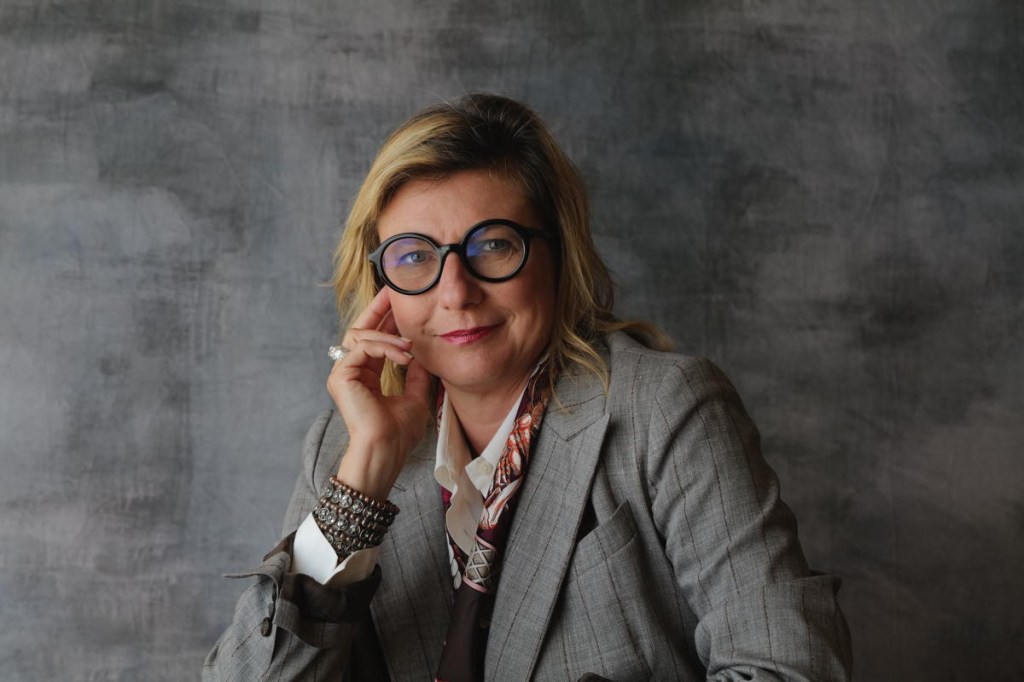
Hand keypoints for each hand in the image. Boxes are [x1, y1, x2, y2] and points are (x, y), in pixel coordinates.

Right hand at [327, 288, 431, 500]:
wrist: (386, 451)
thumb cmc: (399, 433)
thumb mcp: (416, 395)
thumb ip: (418, 373)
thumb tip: (424, 352)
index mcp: (365, 374)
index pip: (372, 337)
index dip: (384, 317)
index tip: (399, 300)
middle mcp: (350, 370)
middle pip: (360, 328)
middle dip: (379, 309)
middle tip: (396, 292)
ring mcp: (342, 372)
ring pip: (360, 335)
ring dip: (389, 336)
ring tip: (410, 347)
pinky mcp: (341, 375)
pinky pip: (362, 347)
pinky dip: (385, 347)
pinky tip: (404, 356)